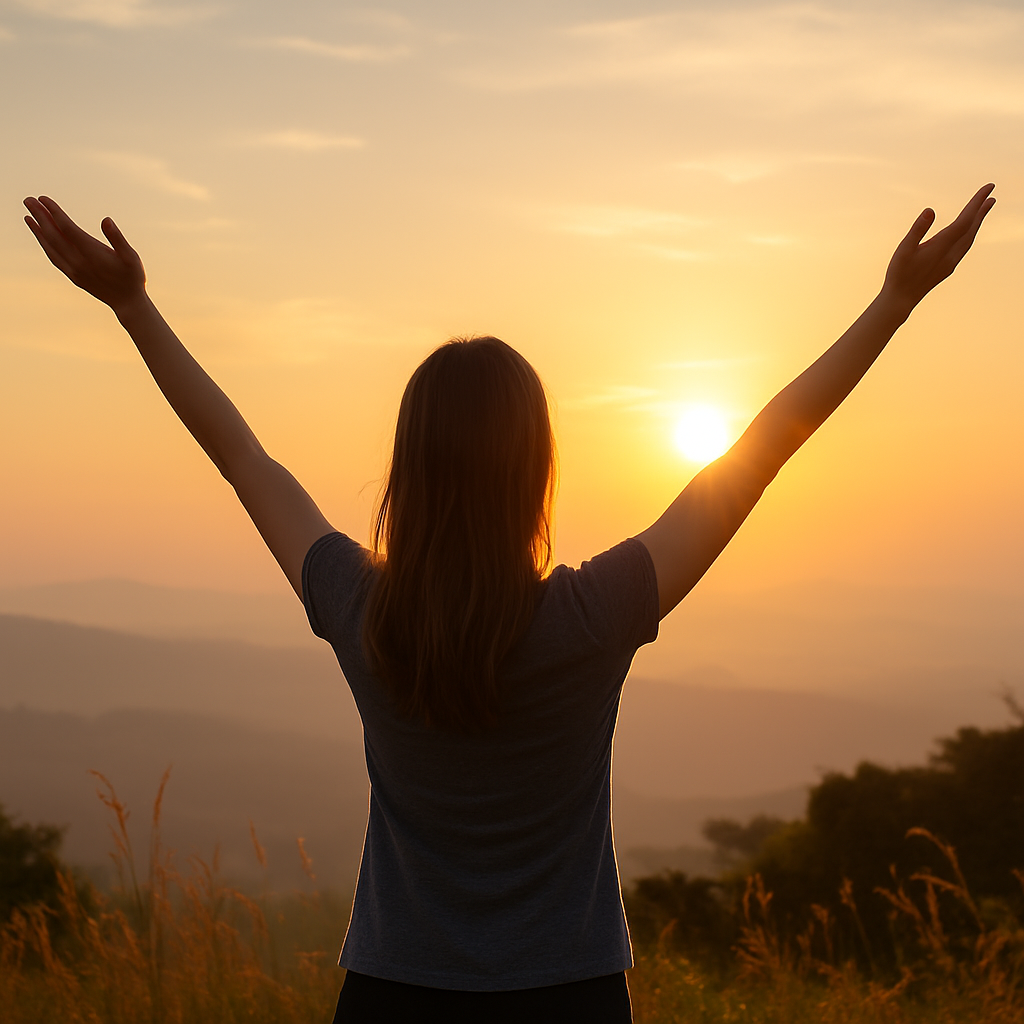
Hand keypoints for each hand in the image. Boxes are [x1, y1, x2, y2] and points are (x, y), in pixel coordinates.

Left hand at [24, 196, 145, 311]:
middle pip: (53, 235)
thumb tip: (106, 220)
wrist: (127, 303)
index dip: (54, 212)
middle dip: (40, 216)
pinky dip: (45, 244)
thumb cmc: (132, 277)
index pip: (67, 228)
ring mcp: (73, 270)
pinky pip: (54, 257)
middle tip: (28, 200)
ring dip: (38, 230)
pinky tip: (41, 236)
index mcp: (91, 253)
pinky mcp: (73, 276)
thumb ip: (117, 238)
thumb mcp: (131, 257)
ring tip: (28, 216)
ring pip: (50, 247)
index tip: (43, 198)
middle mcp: (78, 261)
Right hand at [882, 183, 994, 312]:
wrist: (900, 300)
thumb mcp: (904, 250)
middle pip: (971, 228)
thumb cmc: (899, 274)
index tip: (988, 187)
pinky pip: (964, 246)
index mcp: (942, 247)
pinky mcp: (947, 268)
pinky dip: (969, 234)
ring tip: (983, 209)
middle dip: (981, 211)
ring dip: (977, 222)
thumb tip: (930, 210)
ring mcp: (951, 262)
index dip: (977, 203)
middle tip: (991, 196)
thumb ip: (918, 230)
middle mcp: (951, 254)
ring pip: (969, 238)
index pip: (965, 221)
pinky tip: (967, 232)